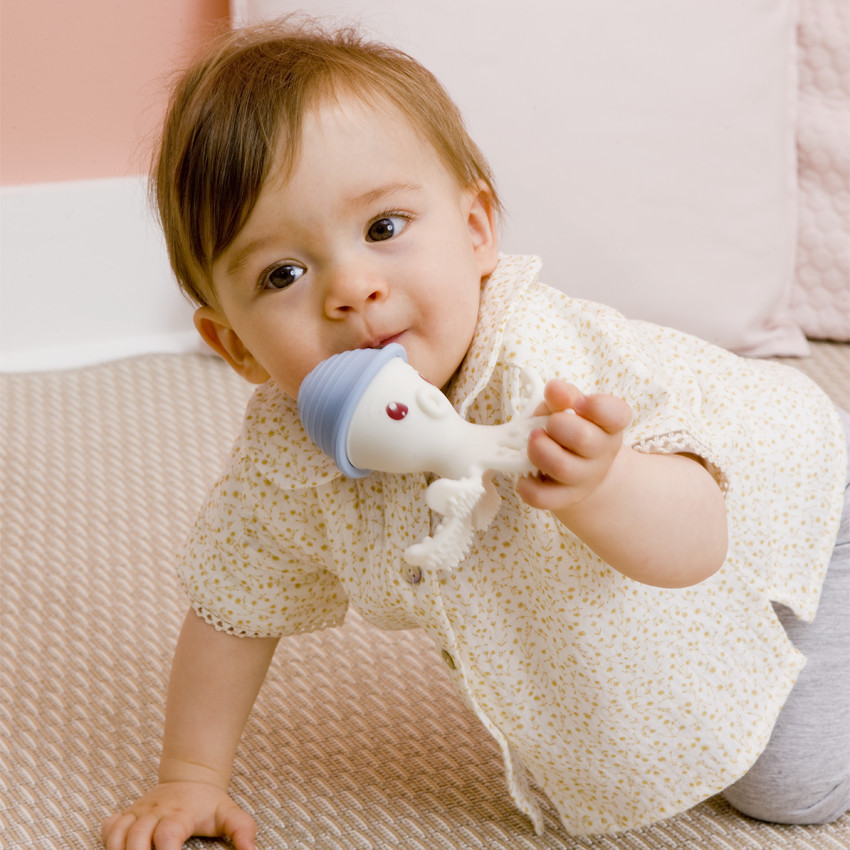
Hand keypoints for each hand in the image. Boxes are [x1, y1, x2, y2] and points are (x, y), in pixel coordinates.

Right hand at [102, 781, 256, 849]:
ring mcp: (140, 812)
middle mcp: (157, 812)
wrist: (192, 775)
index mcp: (181, 814)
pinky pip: (109, 828)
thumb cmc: (209, 803)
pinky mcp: (128, 813)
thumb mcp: (230, 813)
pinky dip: (108, 841)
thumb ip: (242, 830)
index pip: (168, 834)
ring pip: (119, 834)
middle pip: (136, 838)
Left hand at [517, 379, 631, 513]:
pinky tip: (524, 474)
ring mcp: (584, 479)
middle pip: (583, 438)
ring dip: (540, 450)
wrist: (579, 471)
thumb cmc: (570, 429)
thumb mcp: (570, 407)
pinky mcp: (564, 498)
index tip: (579, 402)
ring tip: (532, 441)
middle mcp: (602, 454)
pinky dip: (527, 485)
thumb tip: (554, 388)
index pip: (616, 414)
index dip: (596, 406)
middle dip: (557, 424)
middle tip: (548, 423)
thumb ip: (563, 396)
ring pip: (562, 467)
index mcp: (609, 426)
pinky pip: (542, 497)